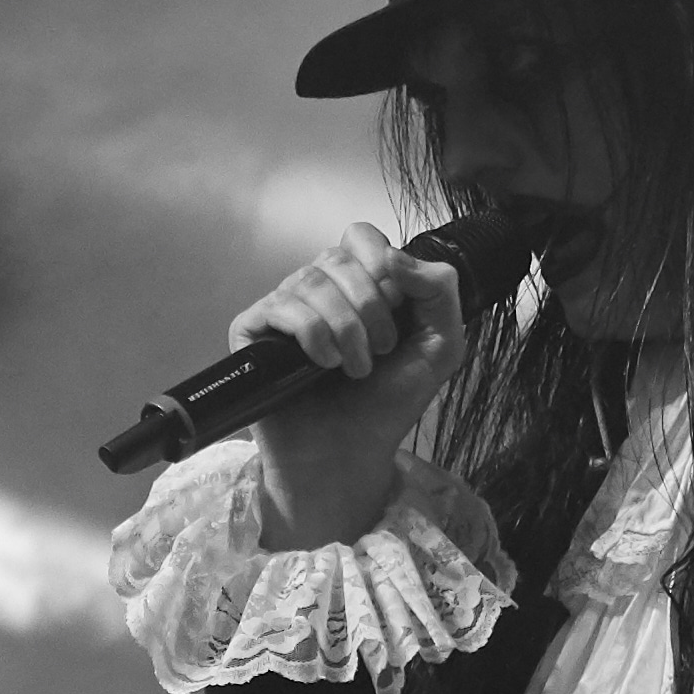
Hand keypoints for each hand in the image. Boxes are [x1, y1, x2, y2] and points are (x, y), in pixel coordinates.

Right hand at [231, 219, 470, 551]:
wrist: (348, 455)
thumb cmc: (388, 405)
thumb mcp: (440, 345)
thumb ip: (439, 289)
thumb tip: (393, 254)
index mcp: (357, 285)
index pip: (361, 237)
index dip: (382, 266)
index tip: (398, 310)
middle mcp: (317, 290)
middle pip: (339, 257)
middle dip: (371, 306)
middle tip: (380, 352)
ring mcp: (282, 309)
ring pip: (312, 280)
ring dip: (346, 329)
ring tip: (355, 369)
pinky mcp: (253, 332)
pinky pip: (282, 306)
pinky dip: (312, 334)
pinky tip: (322, 365)